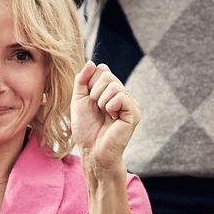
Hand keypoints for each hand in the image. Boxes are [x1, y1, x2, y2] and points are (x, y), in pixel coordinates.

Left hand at [71, 62, 139, 176]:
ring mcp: (129, 103)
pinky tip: (112, 118)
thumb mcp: (79, 100)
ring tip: (104, 114)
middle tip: (96, 108)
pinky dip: (110, 106)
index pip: (102, 70)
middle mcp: (122, 94)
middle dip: (94, 92)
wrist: (92, 151)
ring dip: (101, 101)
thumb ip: (82, 80)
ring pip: (114, 85)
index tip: (89, 100)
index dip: (90, 83)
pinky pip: (121, 96)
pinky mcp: (134, 113)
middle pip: (107, 75)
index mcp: (110, 91)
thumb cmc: (86, 129)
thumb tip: (91, 62)